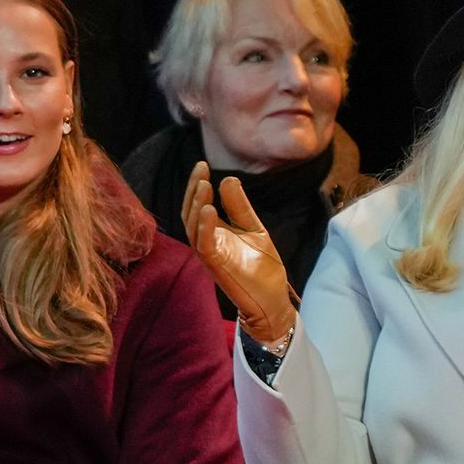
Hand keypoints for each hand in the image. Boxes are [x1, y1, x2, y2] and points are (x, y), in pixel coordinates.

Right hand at [180, 161, 296, 343]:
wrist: (273, 299)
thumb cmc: (263, 267)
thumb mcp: (254, 229)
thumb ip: (240, 207)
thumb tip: (228, 179)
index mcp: (214, 233)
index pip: (198, 205)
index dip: (198, 185)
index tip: (203, 164)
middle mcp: (207, 242)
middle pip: (190, 212)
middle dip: (193, 189)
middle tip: (200, 168)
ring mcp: (210, 255)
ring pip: (193, 227)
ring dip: (196, 204)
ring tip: (203, 184)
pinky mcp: (216, 266)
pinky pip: (203, 245)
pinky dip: (204, 227)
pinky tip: (208, 210)